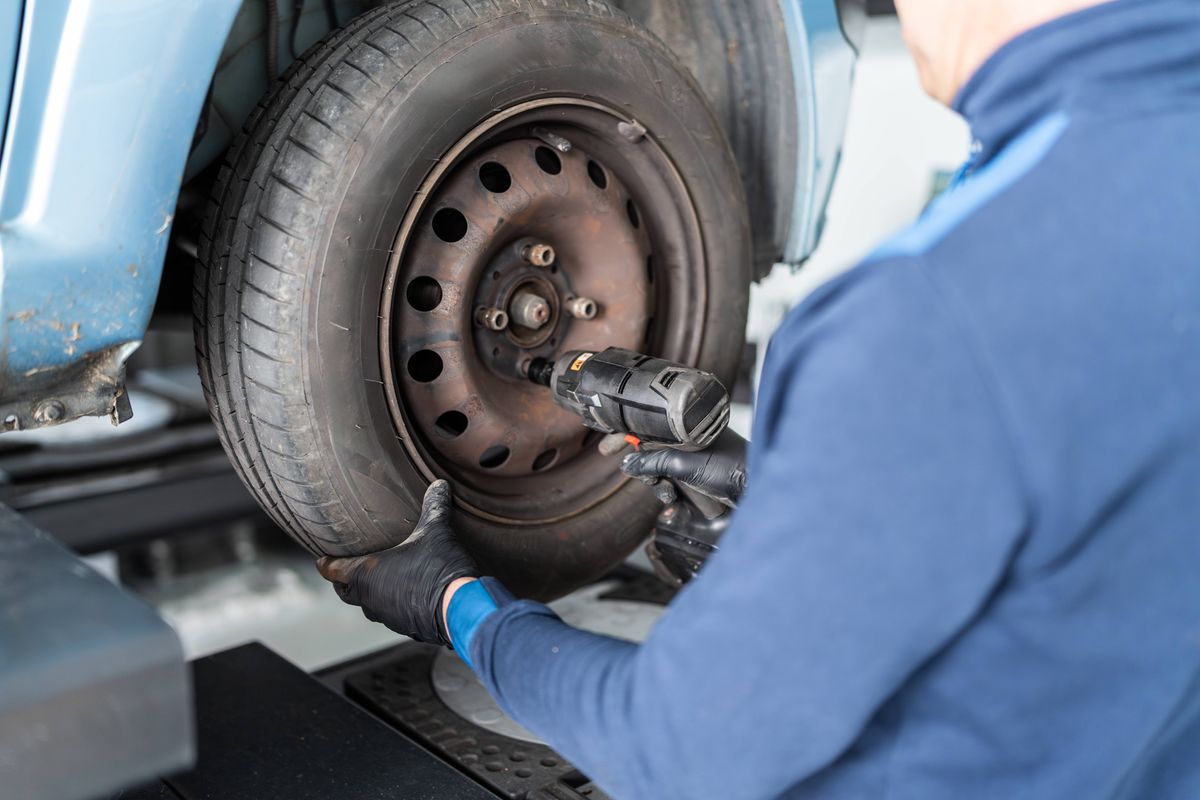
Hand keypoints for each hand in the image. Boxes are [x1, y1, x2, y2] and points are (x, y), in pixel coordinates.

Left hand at [316, 480, 477, 645]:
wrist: (462, 608)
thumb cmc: (440, 570)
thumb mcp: (436, 531)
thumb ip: (434, 507)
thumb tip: (439, 485)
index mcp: (365, 575)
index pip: (331, 570)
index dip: (325, 562)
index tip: (321, 557)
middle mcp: (370, 599)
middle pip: (345, 590)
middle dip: (345, 578)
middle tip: (349, 565)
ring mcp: (388, 617)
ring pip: (368, 604)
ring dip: (369, 592)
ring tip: (380, 576)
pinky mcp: (406, 627)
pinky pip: (391, 614)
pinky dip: (392, 602)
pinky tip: (406, 591)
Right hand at [621, 429, 747, 506]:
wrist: (755, 489)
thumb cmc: (731, 467)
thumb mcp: (685, 464)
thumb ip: (654, 462)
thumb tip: (629, 463)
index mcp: (686, 425)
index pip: (649, 425)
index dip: (626, 435)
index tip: (608, 447)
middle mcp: (689, 439)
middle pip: (652, 450)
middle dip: (647, 469)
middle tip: (650, 481)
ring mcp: (694, 458)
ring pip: (662, 470)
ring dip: (660, 485)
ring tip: (669, 494)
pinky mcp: (698, 476)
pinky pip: (675, 482)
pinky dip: (672, 493)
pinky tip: (675, 505)